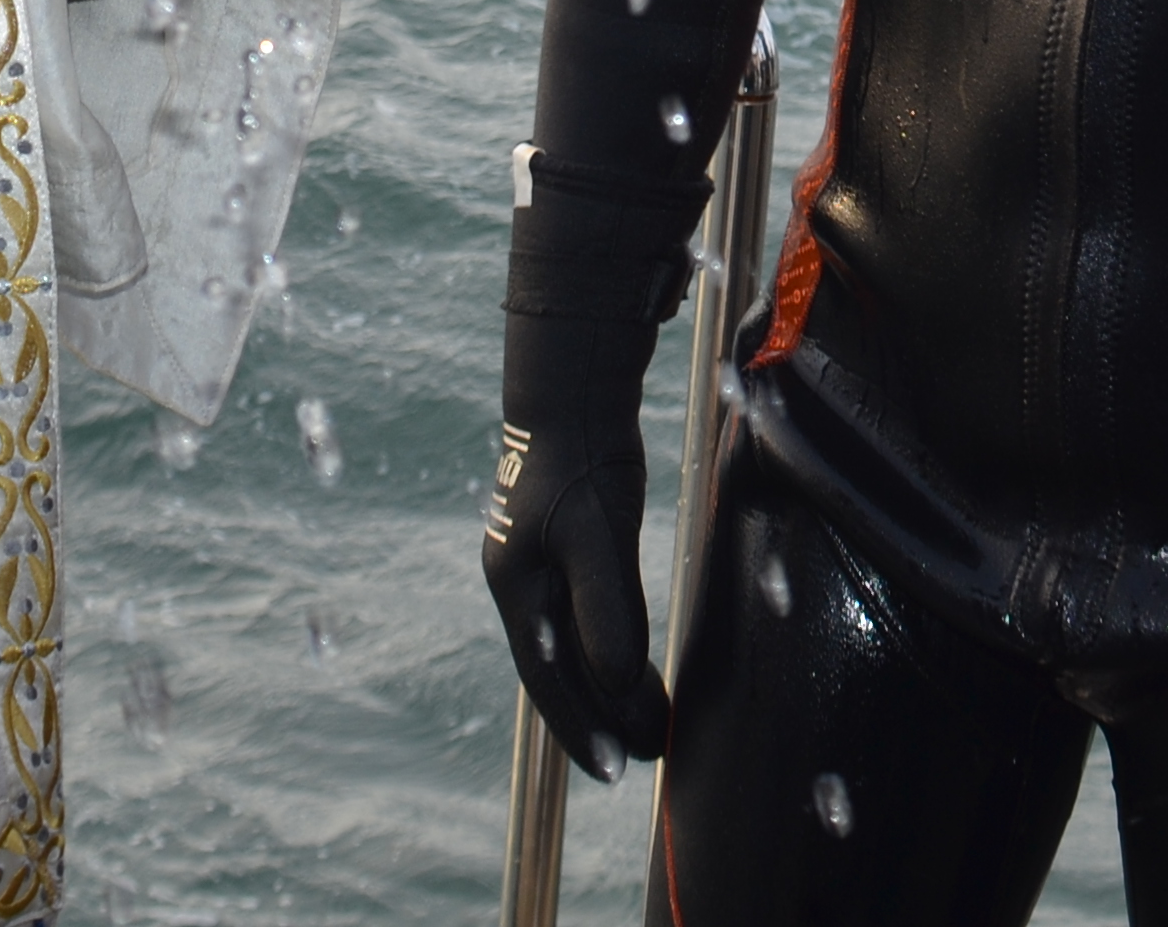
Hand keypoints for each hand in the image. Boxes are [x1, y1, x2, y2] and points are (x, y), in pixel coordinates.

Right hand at [479, 409, 667, 776]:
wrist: (574, 398)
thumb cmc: (581, 461)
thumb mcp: (596, 533)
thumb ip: (605, 607)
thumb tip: (615, 682)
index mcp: (517, 586)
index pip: (547, 676)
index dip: (579, 727)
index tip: (614, 769)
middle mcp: (523, 587)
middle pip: (559, 672)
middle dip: (599, 719)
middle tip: (643, 759)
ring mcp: (542, 572)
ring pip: (574, 651)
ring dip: (609, 694)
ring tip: (649, 730)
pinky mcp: (568, 556)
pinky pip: (588, 625)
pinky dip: (612, 657)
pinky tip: (637, 675)